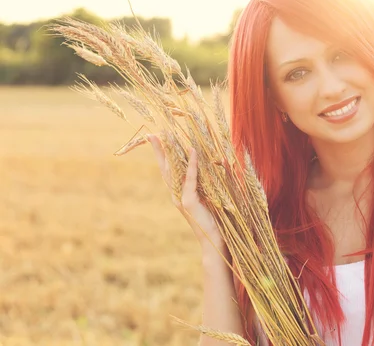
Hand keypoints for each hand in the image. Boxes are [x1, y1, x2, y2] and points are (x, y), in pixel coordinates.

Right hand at [147, 134, 224, 251]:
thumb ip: (210, 180)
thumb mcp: (211, 195)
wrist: (214, 240)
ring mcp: (181, 198)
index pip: (170, 169)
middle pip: (166, 167)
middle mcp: (177, 193)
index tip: (157, 139)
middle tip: (152, 134)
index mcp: (180, 192)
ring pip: (174, 170)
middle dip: (159, 150)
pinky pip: (191, 179)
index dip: (163, 154)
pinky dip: (192, 165)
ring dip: (171, 152)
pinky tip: (192, 151)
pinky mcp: (189, 201)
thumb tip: (220, 161)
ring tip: (166, 137)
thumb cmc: (215, 220)